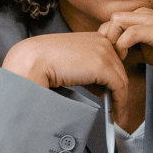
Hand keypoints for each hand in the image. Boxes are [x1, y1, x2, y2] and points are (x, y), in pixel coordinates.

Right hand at [2, 32, 130, 114]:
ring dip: (119, 99)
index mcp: (92, 37)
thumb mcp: (70, 63)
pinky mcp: (102, 66)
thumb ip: (86, 70)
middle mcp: (101, 41)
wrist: (31, 61)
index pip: (111, 60)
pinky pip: (119, 87)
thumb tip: (99, 88)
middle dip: (117, 91)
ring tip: (115, 115)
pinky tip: (114, 114)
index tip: (110, 95)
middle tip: (115, 109)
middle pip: (119, 70)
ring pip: (121, 79)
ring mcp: (103, 52)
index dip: (111, 80)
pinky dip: (119, 103)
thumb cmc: (43, 62)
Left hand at [97, 8, 152, 118]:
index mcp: (142, 17)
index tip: (107, 58)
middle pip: (110, 20)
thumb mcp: (149, 51)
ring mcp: (151, 20)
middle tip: (108, 59)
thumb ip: (133, 50)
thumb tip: (116, 59)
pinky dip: (122, 46)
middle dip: (104, 40)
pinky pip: (130, 33)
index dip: (106, 40)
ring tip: (115, 58)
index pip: (112, 23)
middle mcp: (145, 14)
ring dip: (111, 40)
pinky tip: (125, 58)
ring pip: (116, 20)